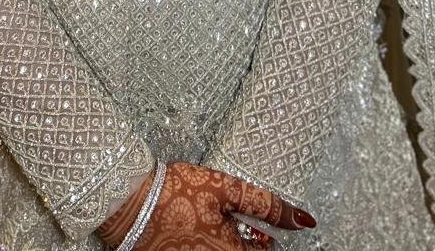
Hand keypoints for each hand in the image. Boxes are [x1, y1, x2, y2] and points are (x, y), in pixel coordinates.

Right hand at [96, 160, 316, 249]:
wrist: (130, 203)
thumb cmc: (176, 192)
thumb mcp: (225, 189)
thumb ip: (266, 205)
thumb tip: (304, 220)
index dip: (266, 240)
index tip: (259, 229)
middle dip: (245, 243)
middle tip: (232, 224)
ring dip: (228, 243)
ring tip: (211, 226)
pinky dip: (207, 246)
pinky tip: (198, 233)